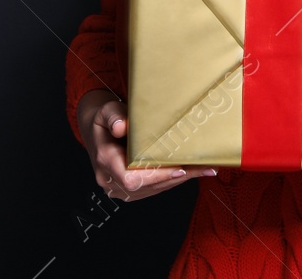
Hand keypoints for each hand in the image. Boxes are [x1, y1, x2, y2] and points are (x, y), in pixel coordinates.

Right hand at [77, 89, 216, 201]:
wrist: (97, 132)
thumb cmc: (104, 120)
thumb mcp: (106, 111)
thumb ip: (114, 117)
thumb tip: (121, 127)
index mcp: (105, 160)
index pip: (131, 179)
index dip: (156, 177)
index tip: (178, 170)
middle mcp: (110, 180)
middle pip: (148, 186)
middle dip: (176, 177)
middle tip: (203, 168)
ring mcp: (119, 188)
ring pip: (153, 189)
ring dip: (178, 180)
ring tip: (203, 170)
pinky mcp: (129, 190)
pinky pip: (152, 189)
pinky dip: (172, 180)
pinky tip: (191, 172)